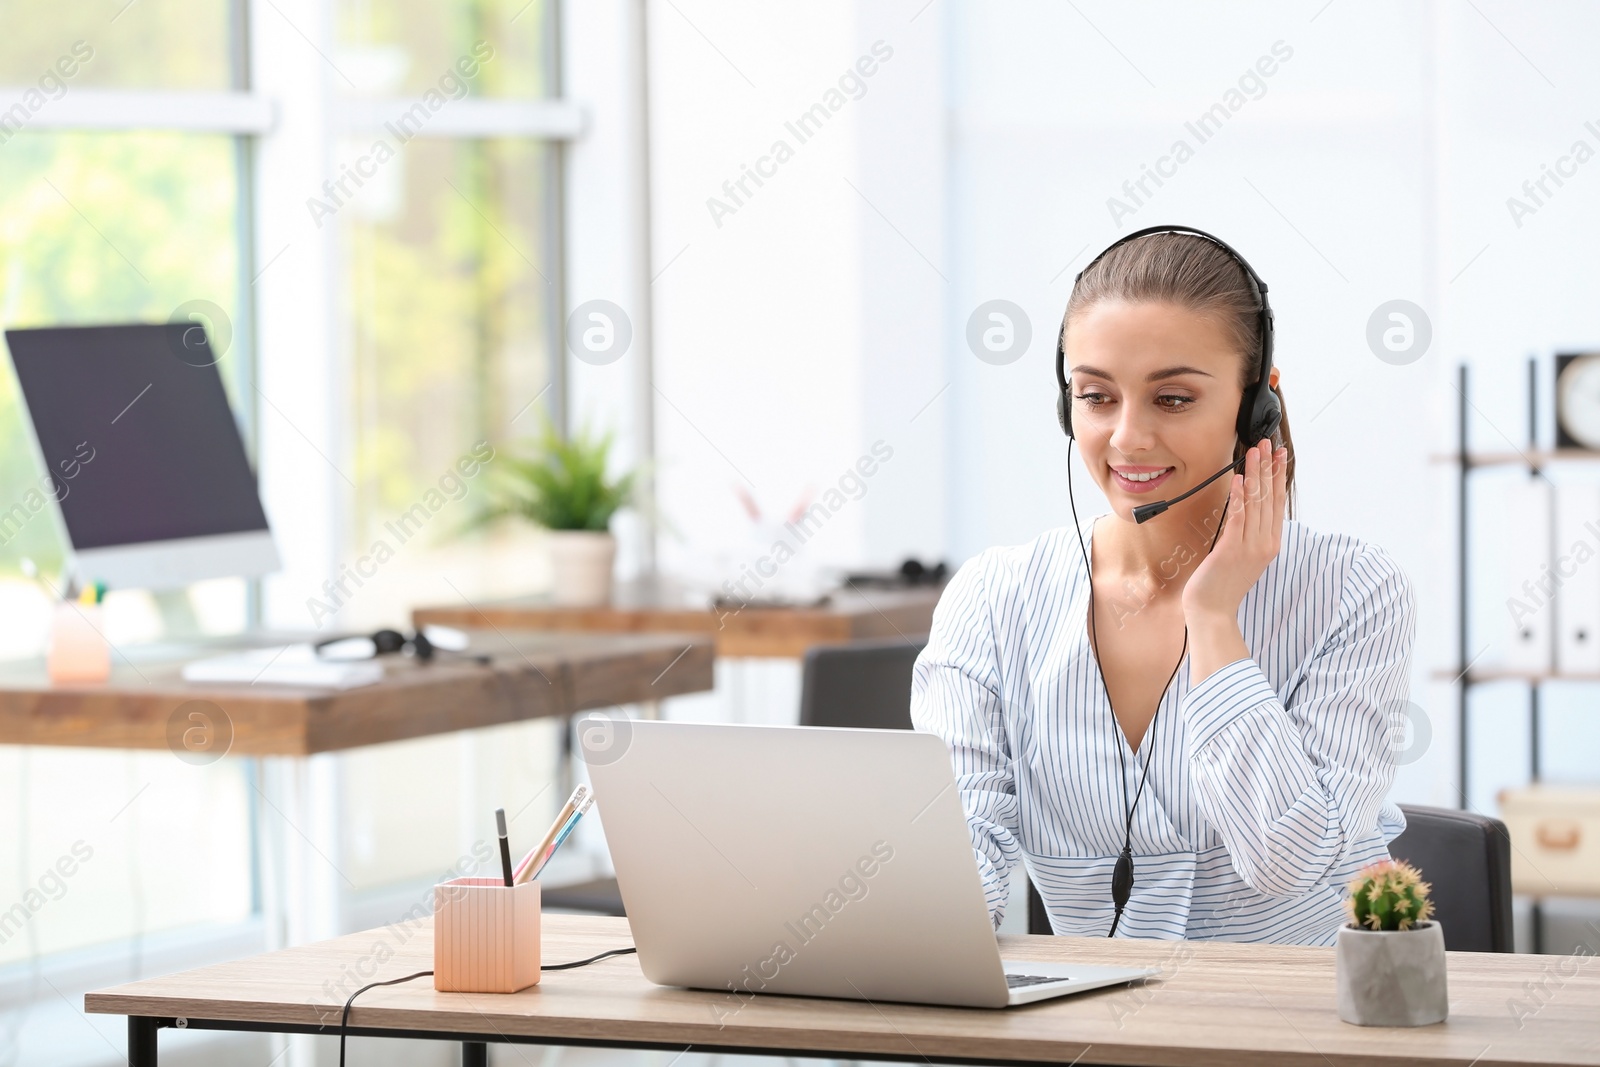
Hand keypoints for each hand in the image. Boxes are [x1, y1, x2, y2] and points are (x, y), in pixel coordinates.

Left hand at [1182, 439, 1287, 622]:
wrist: (1213, 611)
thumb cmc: (1222, 584)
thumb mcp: (1243, 556)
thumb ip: (1248, 534)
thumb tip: (1245, 508)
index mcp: (1270, 544)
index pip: (1277, 503)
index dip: (1278, 477)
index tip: (1279, 456)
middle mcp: (1264, 543)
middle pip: (1269, 498)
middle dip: (1270, 468)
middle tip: (1270, 443)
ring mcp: (1250, 547)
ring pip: (1255, 503)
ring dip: (1255, 475)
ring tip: (1254, 452)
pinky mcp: (1232, 549)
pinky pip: (1237, 517)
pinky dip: (1239, 497)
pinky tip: (1239, 479)